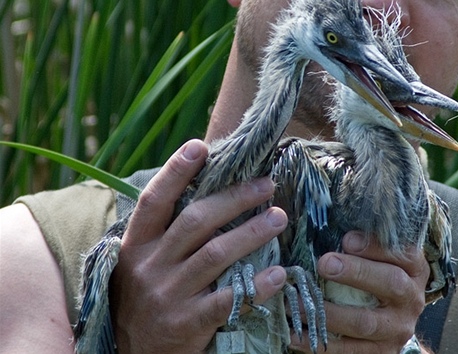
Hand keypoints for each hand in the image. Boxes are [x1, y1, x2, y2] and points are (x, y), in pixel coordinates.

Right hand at [109, 139, 287, 352]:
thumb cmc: (145, 297)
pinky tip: (279, 274)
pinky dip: (255, 286)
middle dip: (234, 199)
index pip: (154, 201)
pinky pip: (227, 300)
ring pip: (215, 255)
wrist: (130, 353)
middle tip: (266, 185)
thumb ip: (166, 232)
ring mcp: (169, 295)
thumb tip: (204, 189)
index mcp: (136, 246)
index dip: (175, 172)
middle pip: (196, 222)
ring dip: (251, 234)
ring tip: (279, 218)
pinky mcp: (188, 323)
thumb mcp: (142, 262)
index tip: (200, 146)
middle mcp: (150, 266)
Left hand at [289, 231, 429, 352]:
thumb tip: (325, 219)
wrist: (392, 326)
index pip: (404, 253)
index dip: (377, 246)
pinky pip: (349, 350)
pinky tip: (295, 335)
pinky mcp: (380, 353)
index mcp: (413, 269)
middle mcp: (411, 298)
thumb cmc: (377, 278)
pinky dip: (319, 342)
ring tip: (298, 301)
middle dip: (356, 272)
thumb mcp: (381, 259)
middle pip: (390, 283)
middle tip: (324, 263)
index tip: (347, 239)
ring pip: (365, 322)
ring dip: (328, 312)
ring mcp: (397, 329)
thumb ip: (362, 242)